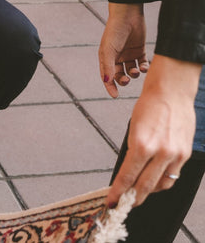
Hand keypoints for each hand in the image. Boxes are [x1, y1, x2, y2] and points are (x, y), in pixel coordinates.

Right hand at [99, 3, 149, 97]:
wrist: (128, 15)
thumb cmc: (114, 31)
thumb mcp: (108, 50)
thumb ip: (107, 66)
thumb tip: (106, 82)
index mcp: (106, 57)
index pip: (107, 76)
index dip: (110, 87)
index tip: (115, 95)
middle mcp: (117, 57)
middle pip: (119, 75)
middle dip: (123, 80)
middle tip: (126, 80)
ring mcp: (128, 54)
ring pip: (131, 70)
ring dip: (134, 74)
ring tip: (137, 70)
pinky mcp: (139, 50)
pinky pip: (142, 63)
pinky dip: (144, 67)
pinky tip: (144, 66)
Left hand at [107, 55, 199, 207]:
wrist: (172, 91)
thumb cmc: (148, 106)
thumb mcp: (133, 130)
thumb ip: (133, 152)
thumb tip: (129, 173)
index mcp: (141, 145)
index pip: (126, 177)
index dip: (117, 192)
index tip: (111, 202)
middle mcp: (160, 152)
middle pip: (144, 186)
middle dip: (132, 199)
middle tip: (123, 205)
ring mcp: (175, 154)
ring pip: (161, 184)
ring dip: (148, 192)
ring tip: (137, 194)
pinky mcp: (185, 153)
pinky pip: (173, 175)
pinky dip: (162, 181)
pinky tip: (153, 181)